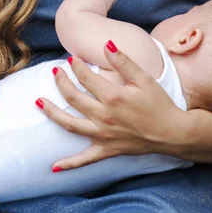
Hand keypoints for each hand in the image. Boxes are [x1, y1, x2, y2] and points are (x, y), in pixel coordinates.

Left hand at [37, 41, 186, 170]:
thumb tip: (106, 44)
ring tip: (38, 101)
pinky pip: (85, 159)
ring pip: (70, 124)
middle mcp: (104, 116)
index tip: (71, 59)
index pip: (86, 78)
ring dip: (52, 112)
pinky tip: (54, 167)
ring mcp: (103, 135)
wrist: (173, 132)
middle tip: (55, 72)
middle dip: (61, 82)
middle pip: (73, 97)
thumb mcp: (144, 79)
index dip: (77, 67)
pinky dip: (69, 164)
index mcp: (113, 97)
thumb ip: (124, 62)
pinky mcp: (107, 150)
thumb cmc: (159, 104)